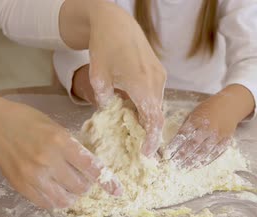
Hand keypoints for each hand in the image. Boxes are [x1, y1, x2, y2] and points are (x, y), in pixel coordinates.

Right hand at [0, 91, 121, 209]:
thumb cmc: (28, 121)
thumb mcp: (56, 127)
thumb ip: (73, 147)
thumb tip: (92, 167)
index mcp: (61, 141)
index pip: (91, 167)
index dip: (107, 181)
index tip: (116, 190)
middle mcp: (49, 161)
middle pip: (80, 187)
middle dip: (86, 185)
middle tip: (82, 179)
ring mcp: (34, 176)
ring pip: (65, 200)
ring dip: (71, 196)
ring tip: (68, 187)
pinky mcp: (22, 186)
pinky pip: (46, 203)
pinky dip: (55, 200)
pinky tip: (53, 190)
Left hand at [61, 0, 166, 156]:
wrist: (114, 21)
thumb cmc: (104, 47)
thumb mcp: (98, 77)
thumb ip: (104, 101)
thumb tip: (108, 115)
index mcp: (143, 86)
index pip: (153, 121)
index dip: (151, 141)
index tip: (146, 154)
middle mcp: (156, 82)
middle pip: (156, 115)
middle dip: (148, 133)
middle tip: (137, 147)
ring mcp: (159, 75)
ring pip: (156, 104)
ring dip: (146, 118)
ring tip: (133, 131)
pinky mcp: (157, 70)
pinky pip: (155, 94)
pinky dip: (146, 105)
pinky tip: (133, 109)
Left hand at [164, 85, 255, 168]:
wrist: (230, 106)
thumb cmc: (208, 110)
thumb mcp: (194, 113)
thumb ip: (186, 126)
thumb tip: (174, 141)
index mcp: (198, 119)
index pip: (183, 134)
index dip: (175, 145)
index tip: (167, 154)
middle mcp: (208, 128)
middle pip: (193, 145)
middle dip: (182, 156)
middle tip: (173, 165)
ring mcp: (218, 136)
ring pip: (203, 152)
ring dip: (192, 162)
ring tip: (183, 169)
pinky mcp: (225, 142)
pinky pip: (214, 154)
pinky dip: (205, 161)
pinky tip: (197, 166)